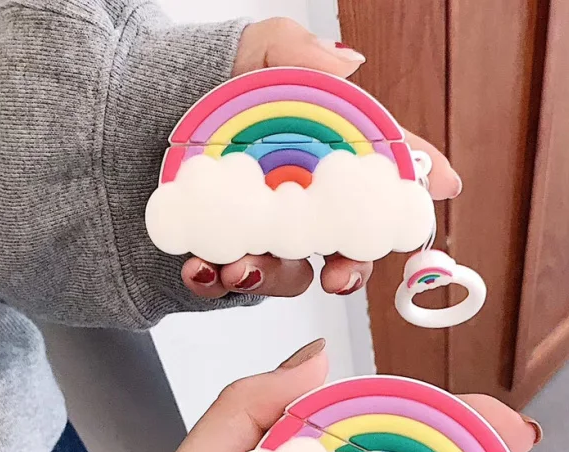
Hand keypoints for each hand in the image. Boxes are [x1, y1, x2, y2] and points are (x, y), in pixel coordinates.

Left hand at [180, 18, 461, 301]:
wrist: (123, 111)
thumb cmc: (197, 78)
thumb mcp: (251, 54)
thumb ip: (295, 54)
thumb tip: (347, 64)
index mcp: (321, 158)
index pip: (379, 175)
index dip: (416, 184)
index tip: (445, 187)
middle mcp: (301, 202)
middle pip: (347, 247)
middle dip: (351, 270)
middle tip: (340, 277)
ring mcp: (263, 233)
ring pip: (288, 274)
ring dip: (271, 277)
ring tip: (239, 266)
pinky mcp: (221, 253)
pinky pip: (226, 281)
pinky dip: (214, 281)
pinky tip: (201, 269)